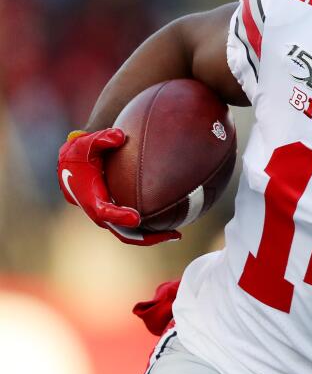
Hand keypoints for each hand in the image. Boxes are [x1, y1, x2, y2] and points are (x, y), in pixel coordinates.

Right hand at [57, 129, 179, 245]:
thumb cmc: (81, 152)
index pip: (104, 211)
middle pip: (122, 232)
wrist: (71, 165)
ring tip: (176, 235)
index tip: (136, 218)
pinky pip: (132, 228)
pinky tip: (171, 226)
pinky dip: (148, 229)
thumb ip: (102, 138)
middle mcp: (98, 211)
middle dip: (145, 236)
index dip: (119, 216)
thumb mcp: (88, 142)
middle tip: (171, 234)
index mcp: (90, 197)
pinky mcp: (115, 215)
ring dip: (151, 237)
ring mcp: (107, 216)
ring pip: (129, 234)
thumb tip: (119, 136)